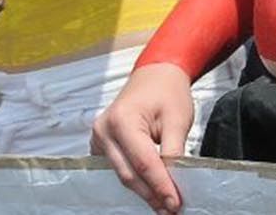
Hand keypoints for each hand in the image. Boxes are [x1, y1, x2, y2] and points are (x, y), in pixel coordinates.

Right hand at [91, 62, 195, 213]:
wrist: (156, 75)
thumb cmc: (168, 92)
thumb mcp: (177, 119)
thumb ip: (174, 152)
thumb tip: (174, 181)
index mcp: (122, 120)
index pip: (143, 162)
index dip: (159, 185)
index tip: (175, 203)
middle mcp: (104, 131)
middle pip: (128, 173)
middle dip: (151, 193)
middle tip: (170, 209)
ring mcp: (98, 138)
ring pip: (121, 173)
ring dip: (143, 190)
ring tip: (163, 204)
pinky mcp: (100, 144)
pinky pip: (117, 167)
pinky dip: (134, 179)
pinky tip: (150, 190)